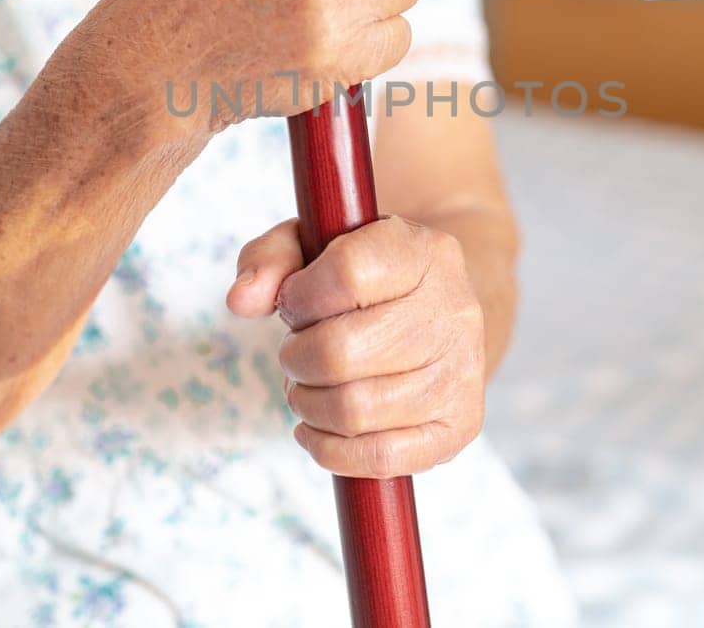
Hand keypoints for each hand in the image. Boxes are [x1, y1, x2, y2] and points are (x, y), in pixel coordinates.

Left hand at [228, 215, 486, 477]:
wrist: (439, 309)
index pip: (347, 273)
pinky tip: (317, 426)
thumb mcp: (318, 245)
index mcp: (425, 252)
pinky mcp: (459, 425)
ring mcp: (462, 372)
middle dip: (296, 358)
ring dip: (307, 403)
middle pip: (341, 352)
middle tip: (296, 352)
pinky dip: (330, 449)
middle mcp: (455, 310)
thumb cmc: (368, 277)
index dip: (300, 295)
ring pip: (354, 410)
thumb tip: (241, 301)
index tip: (294, 302)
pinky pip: (379, 457)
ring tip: (307, 385)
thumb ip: (270, 257)